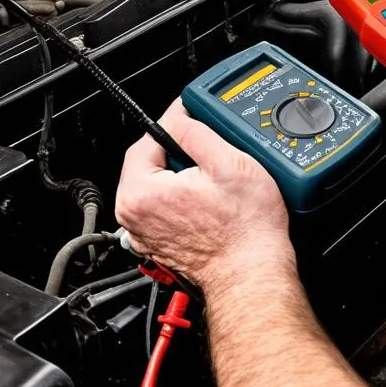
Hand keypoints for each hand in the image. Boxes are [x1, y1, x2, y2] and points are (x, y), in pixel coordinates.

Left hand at [115, 100, 289, 283]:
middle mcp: (133, 215)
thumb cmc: (245, 229)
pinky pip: (162, 205)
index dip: (174, 122)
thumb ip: (195, 131)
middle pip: (149, 161)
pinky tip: (207, 201)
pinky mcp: (156, 242)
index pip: (147, 137)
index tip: (192, 115)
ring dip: (181, 174)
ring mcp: (142, 232)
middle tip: (211, 153)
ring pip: (157, 183)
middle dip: (178, 150)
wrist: (252, 271)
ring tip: (213, 181)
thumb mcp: (228, 162)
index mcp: (140, 192)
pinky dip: (180, 197)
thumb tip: (179, 115)